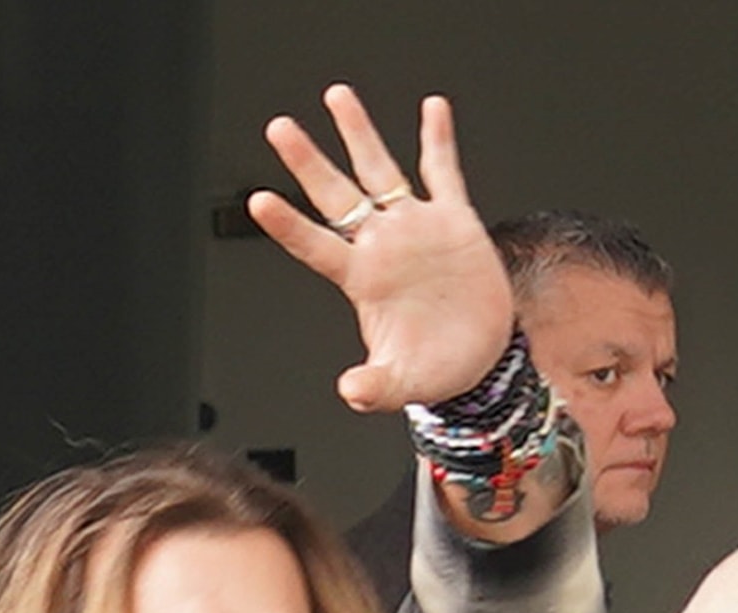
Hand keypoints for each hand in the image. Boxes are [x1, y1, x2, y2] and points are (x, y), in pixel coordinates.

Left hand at [248, 85, 512, 413]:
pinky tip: (433, 107)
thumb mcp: (403, 384)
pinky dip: (439, 140)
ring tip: (337, 96)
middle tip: (278, 128)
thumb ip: (375, 388)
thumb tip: (351, 391)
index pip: (316, 246)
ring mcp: (415, 230)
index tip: (258, 200)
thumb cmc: (434, 371)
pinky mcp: (454, 222)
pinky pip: (443, 173)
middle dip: (307, 162)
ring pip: (380, 171)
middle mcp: (382, 247)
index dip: (288, 226)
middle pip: (337, 195)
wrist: (479, 361)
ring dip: (359, 134)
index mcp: (363, 281)